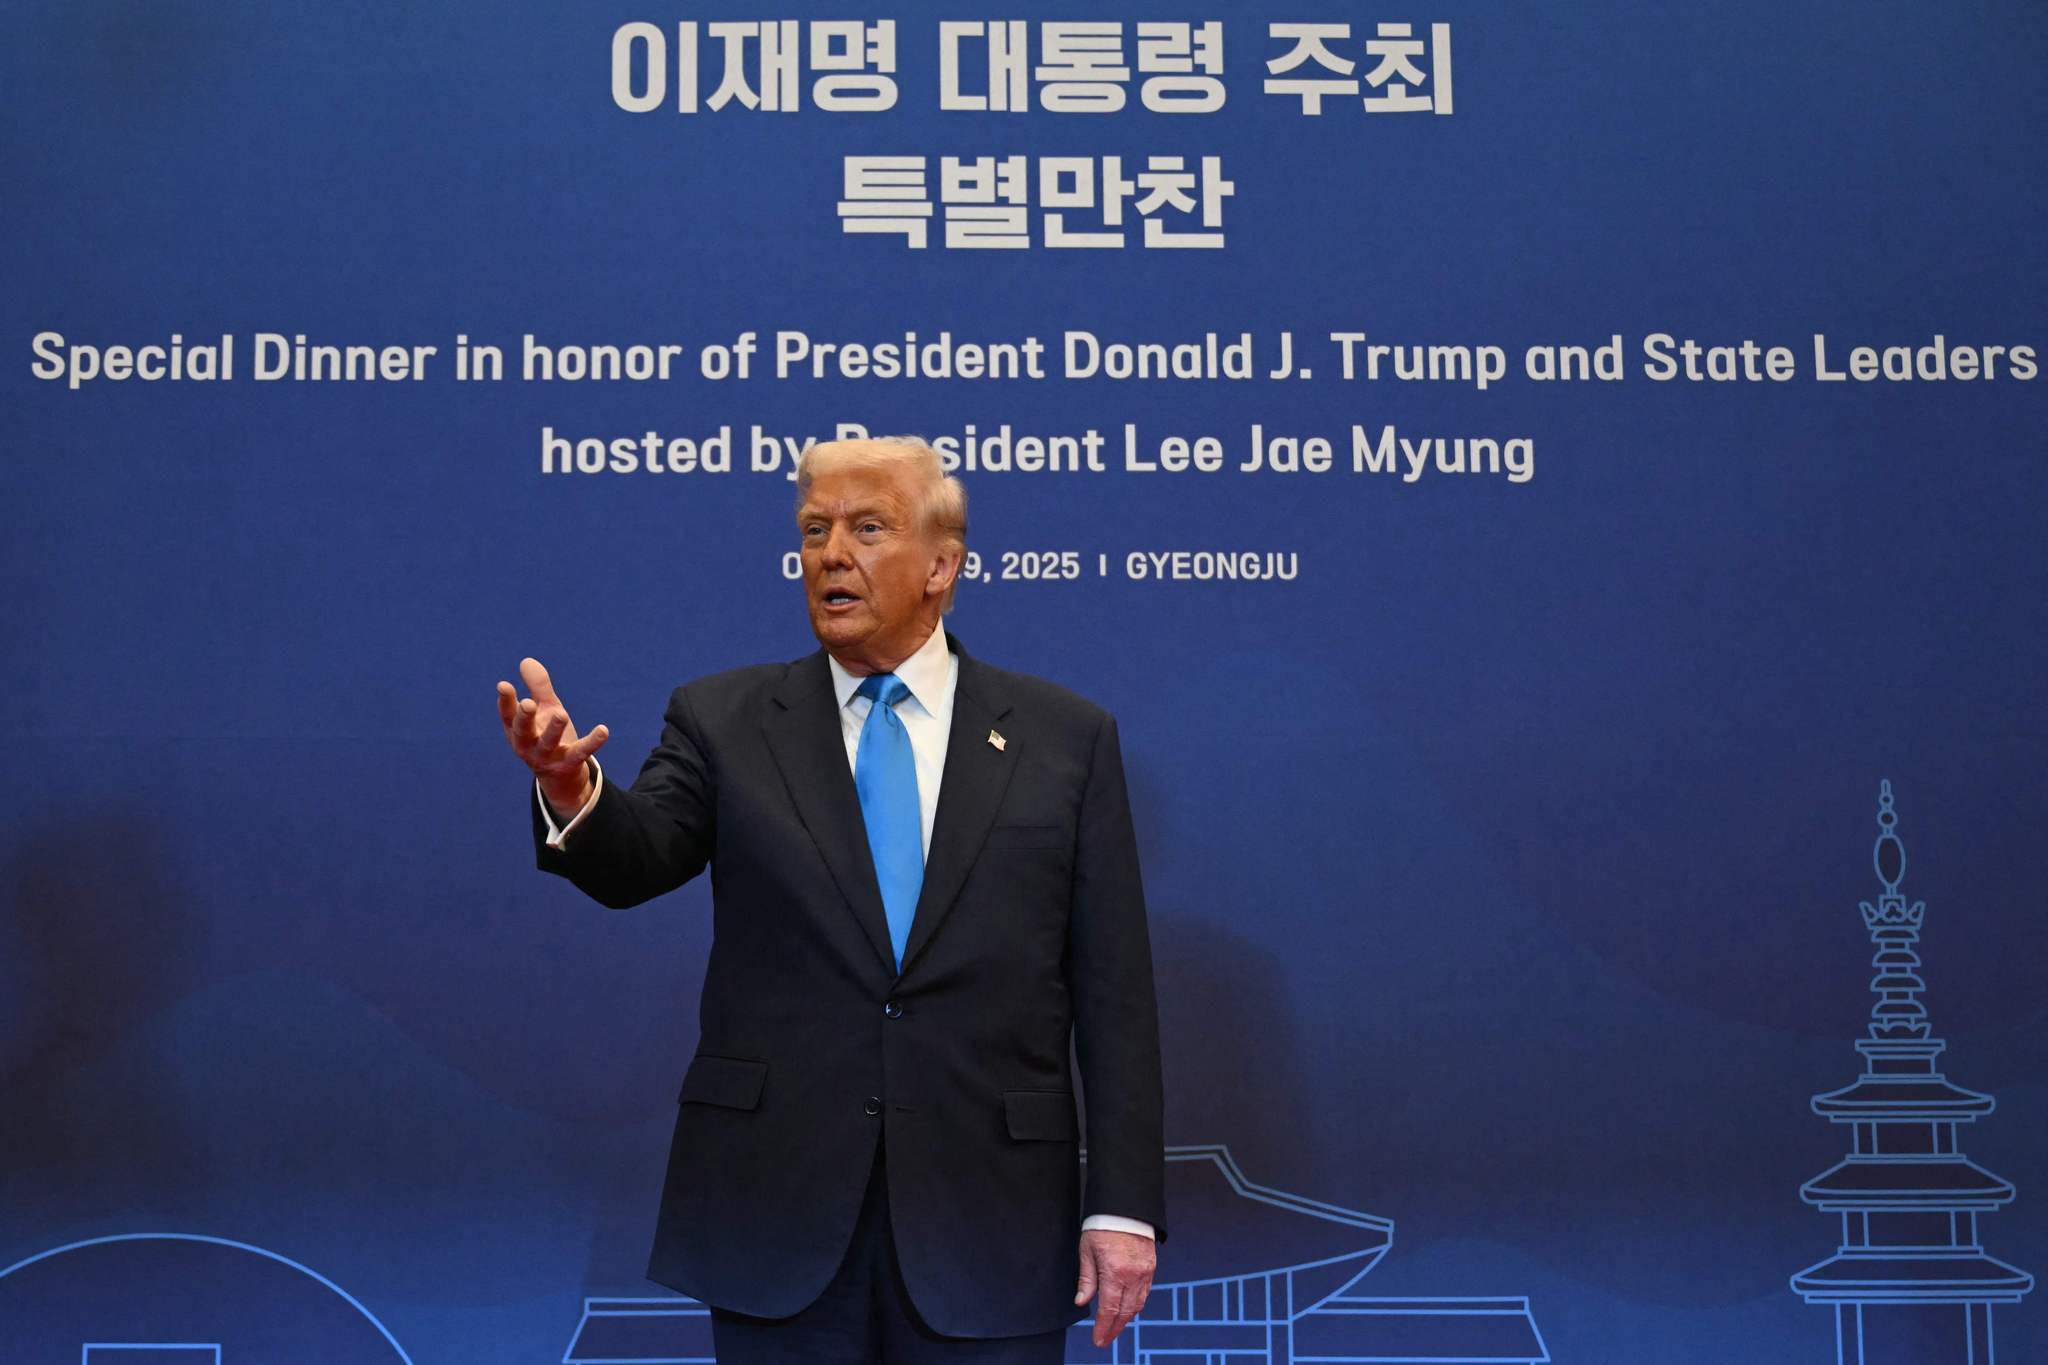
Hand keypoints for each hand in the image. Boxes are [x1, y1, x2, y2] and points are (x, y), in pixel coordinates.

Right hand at [496, 657, 608, 812]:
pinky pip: (581, 753)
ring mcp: (548, 757)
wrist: (559, 776)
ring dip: (554, 729)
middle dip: (525, 717)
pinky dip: (593, 742)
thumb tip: (526, 661)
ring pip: (549, 743)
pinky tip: (603, 730)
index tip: (503, 684)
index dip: (505, 701)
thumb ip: (537, 688)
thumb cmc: (546, 735)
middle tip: (528, 703)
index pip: (508, 716)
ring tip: (561, 713)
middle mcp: (528, 745)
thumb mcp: (543, 710)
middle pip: (523, 731)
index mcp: (517, 731)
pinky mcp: (569, 764)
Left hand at [1073, 1227, 1154, 1346]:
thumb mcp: (1087, 1251)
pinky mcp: (1151, 1267)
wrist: (1125, 1207)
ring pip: (1138, 1304)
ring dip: (1126, 1318)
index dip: (1103, 1328)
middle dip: (1115, 1329)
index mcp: (1115, 1272)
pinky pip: (1145, 1292)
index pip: (1109, 1309)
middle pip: (1125, 1312)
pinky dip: (1136, 1304)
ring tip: (1114, 1327)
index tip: (1098, 1340)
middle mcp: (1133, 1275)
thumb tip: (1081, 1302)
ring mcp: (1145, 1272)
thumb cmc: (1102, 1226)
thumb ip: (1086, 1279)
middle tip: (1105, 1339)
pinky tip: (1127, 1308)